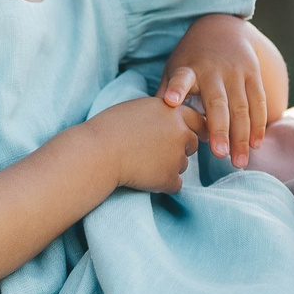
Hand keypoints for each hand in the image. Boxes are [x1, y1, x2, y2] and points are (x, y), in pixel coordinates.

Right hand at [85, 93, 199, 194]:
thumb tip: (169, 124)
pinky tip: (143, 178)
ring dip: (167, 167)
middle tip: (155, 152)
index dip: (190, 129)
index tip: (189, 136)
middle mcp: (181, 132)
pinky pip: (174, 184)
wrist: (97, 152)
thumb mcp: (138, 109)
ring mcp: (178, 156)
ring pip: (181, 165)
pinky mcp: (170, 178)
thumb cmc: (108, 129)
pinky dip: (162, 184)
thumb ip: (159, 114)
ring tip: (141, 164)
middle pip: (192, 143)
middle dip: (179, 149)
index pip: (196, 120)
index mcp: (173, 112)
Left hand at [159, 14, 286, 167]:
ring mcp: (236, 72)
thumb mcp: (174, 68)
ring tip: (239, 161)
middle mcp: (214, 71)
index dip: (177, 88)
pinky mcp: (253, 74)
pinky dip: (258, 125)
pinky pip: (258, 102)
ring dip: (242, 135)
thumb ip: (167, 91)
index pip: (181, 78)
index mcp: (189, 69)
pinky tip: (255, 145)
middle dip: (220, 129)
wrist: (222, 27)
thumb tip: (153, 119)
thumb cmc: (191, 57)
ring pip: (242, 106)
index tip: (171, 101)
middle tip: (220, 155)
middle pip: (218, 103)